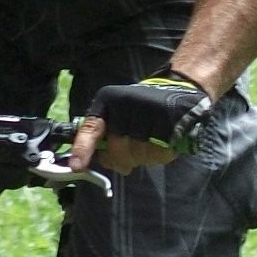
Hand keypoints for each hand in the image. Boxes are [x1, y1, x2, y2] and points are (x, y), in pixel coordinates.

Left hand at [69, 75, 211, 175]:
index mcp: (108, 101)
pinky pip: (158, 156)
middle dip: (121, 159)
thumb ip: (101, 136)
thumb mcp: (115, 113)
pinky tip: (161, 141)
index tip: (76, 167)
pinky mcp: (170, 123)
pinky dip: (158, 155)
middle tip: (128, 153)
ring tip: (148, 141)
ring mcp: (149, 113)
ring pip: (138, 156)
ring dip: (142, 157)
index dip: (83, 149)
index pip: (92, 128)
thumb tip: (86, 164)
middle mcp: (126, 105)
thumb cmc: (140, 106)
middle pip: (116, 150)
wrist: (180, 89)